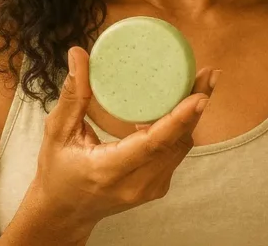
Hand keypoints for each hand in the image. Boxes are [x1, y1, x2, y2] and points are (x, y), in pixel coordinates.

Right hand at [27, 46, 217, 236]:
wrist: (64, 213)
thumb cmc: (57, 171)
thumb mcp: (58, 132)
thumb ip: (73, 95)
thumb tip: (78, 54)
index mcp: (108, 170)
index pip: (153, 144)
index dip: (180, 118)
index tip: (200, 95)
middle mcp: (135, 184)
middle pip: (177, 141)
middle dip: (196, 106)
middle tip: (209, 73)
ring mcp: (150, 189)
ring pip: (181, 146)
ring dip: (192, 115)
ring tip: (199, 82)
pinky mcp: (157, 186)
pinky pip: (176, 152)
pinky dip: (180, 128)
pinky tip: (179, 105)